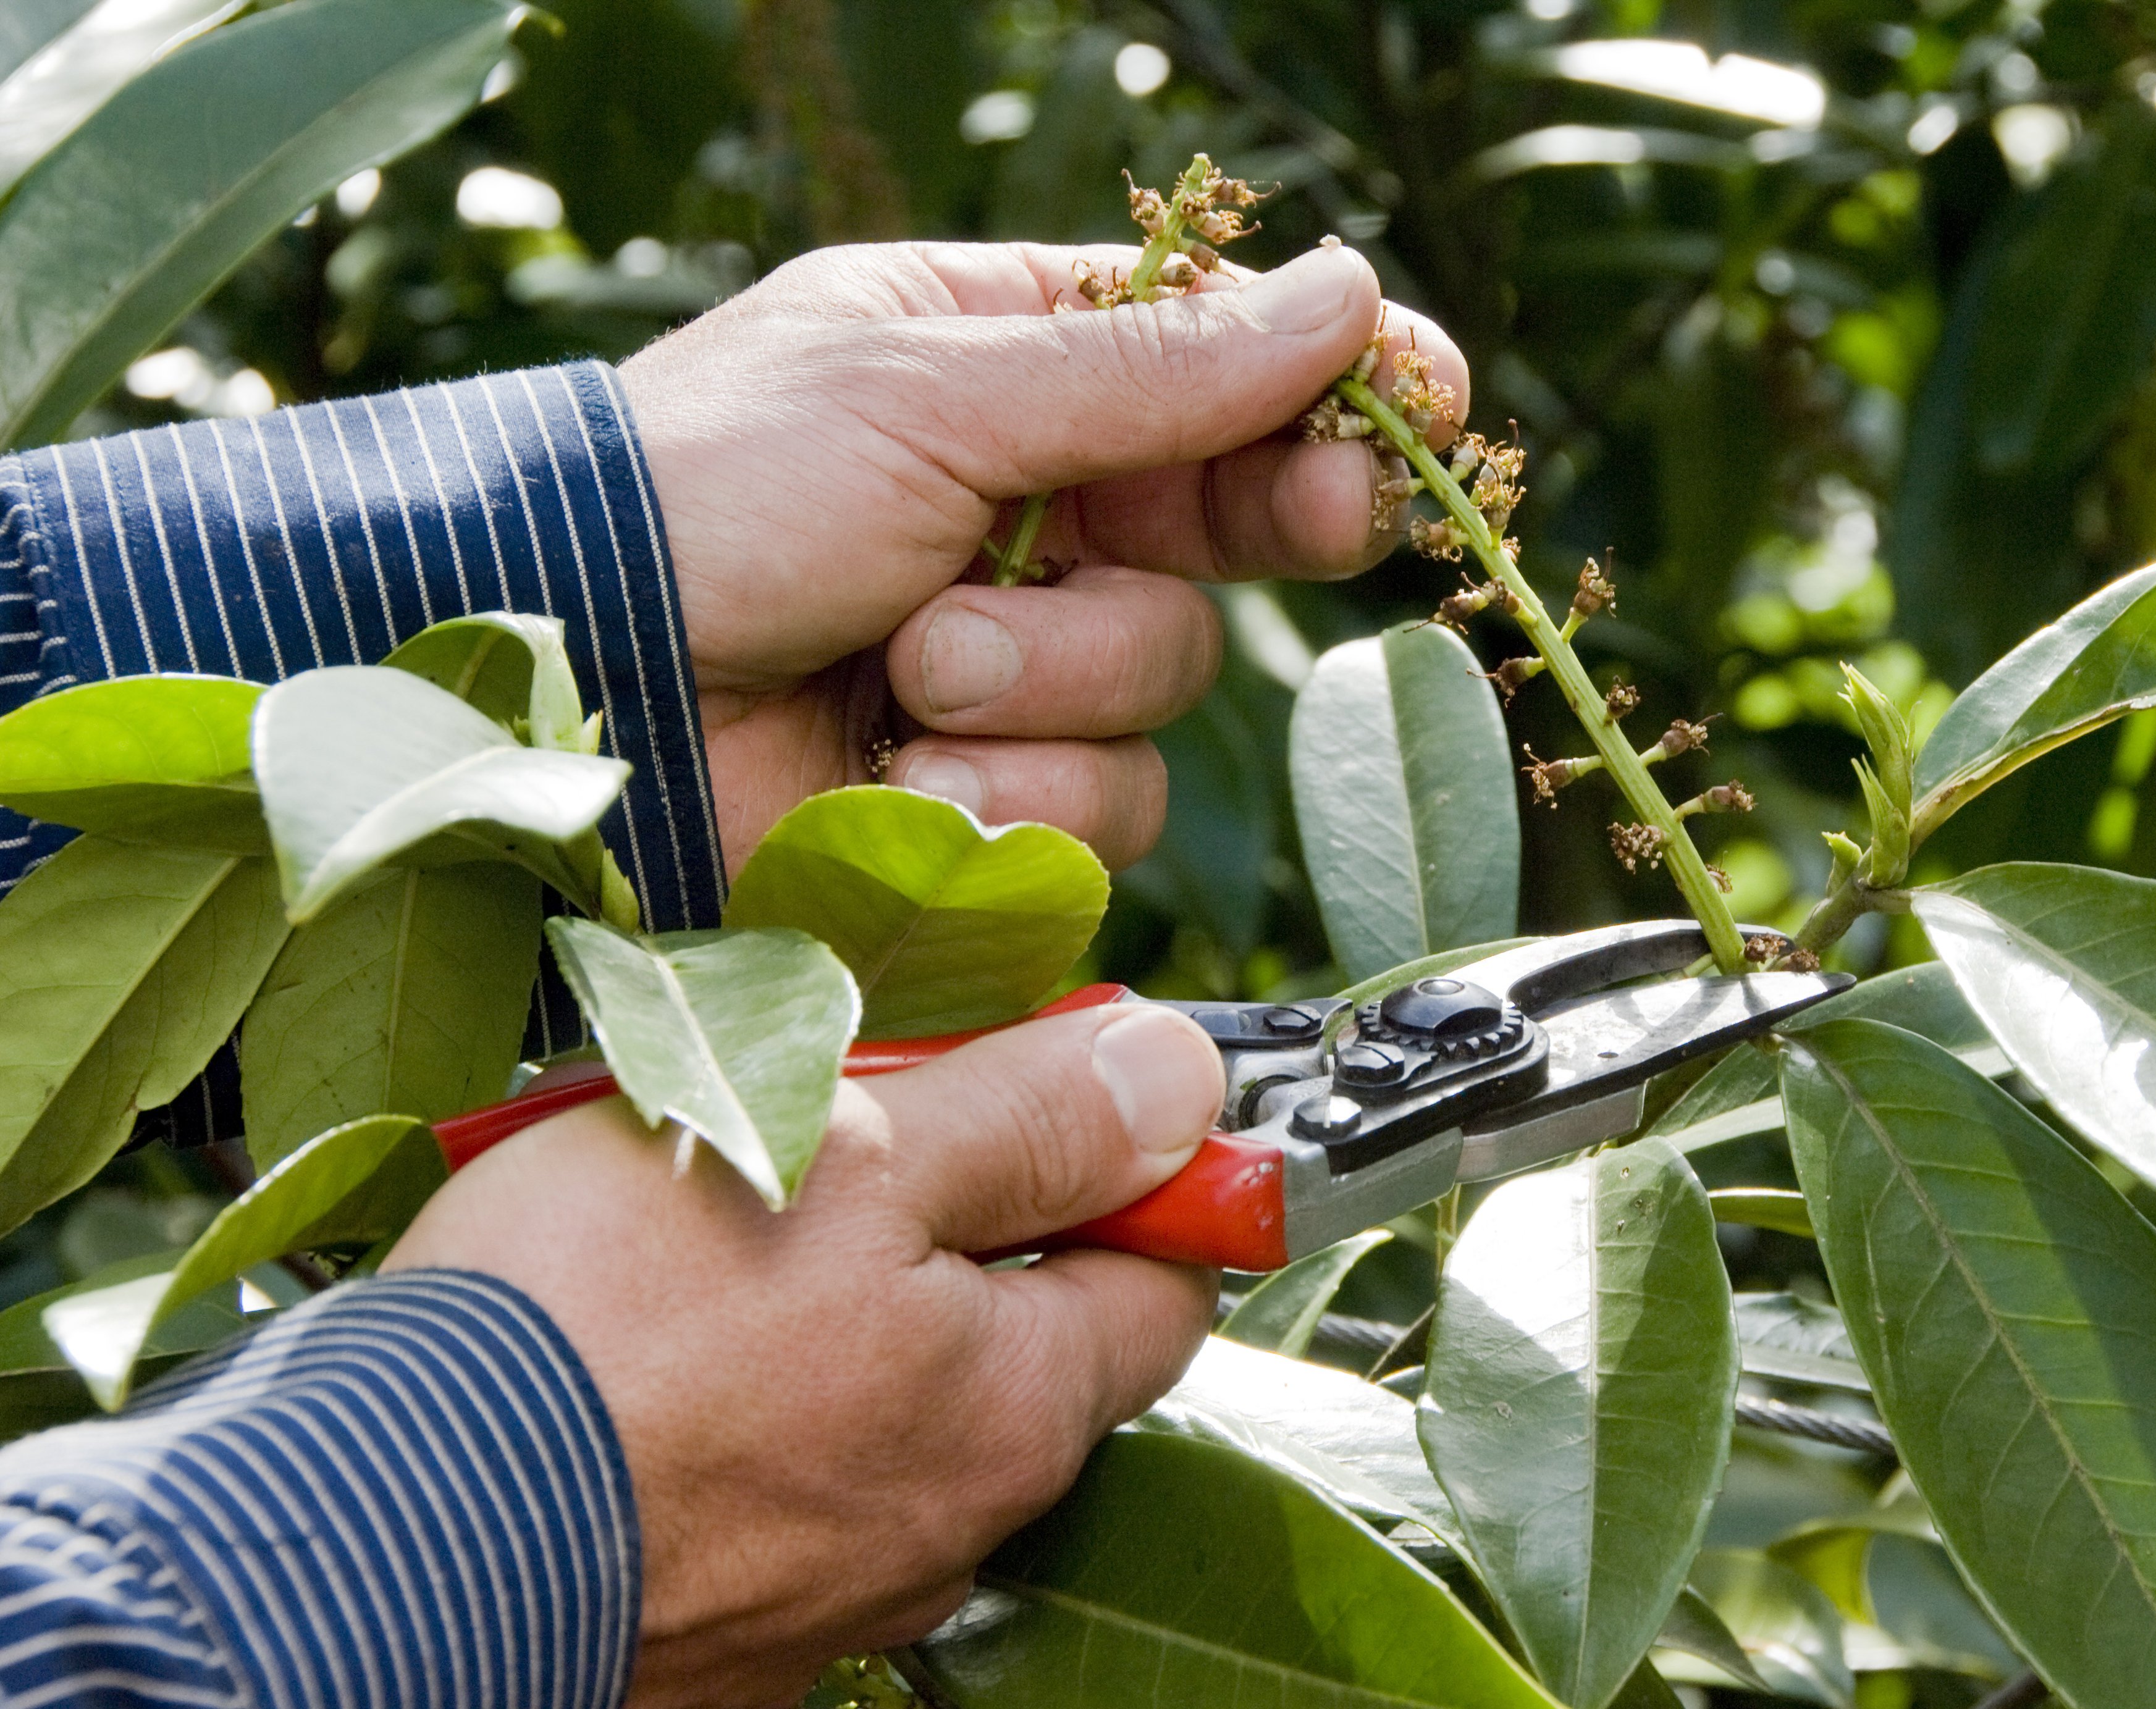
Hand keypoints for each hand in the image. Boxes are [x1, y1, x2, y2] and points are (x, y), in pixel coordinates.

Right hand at [383, 1002, 1227, 1708]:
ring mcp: (823, 1587)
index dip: (1125, 1167)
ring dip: (823, 1300)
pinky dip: (729, 1393)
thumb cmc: (612, 1326)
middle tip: (828, 1127)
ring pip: (878, 1401)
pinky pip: (763, 1473)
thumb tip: (1181, 1078)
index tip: (1043, 1083)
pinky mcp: (706, 1615)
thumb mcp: (856, 1152)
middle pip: (1016, 1338)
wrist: (368, 1544)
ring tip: (696, 1217)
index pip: (1159, 1278)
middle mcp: (947, 1524)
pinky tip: (630, 1335)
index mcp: (1017, 1413)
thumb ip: (1029, 1120)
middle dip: (949, 1220)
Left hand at [618, 240, 1466, 875]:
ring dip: (1053, 678)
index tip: (1425, 401)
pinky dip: (1001, 787)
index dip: (1328, 387)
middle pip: (1227, 525)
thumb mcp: (931, 387)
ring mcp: (1003, 658)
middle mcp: (1019, 512)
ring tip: (914, 663)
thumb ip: (1150, 370)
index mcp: (998, 367)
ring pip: (1162, 684)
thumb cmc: (709, 492)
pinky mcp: (978, 792)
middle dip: (1264, 522)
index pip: (1212, 364)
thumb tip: (1345, 297)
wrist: (568, 689)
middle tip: (1319, 513)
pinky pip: (1086, 803)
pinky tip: (899, 759)